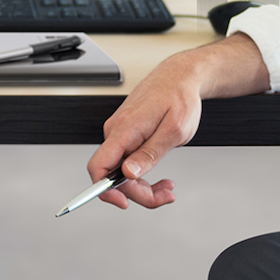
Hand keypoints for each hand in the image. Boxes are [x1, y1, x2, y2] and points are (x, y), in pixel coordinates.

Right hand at [84, 50, 207, 209]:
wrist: (180, 77)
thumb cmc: (179, 98)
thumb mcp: (173, 131)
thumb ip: (149, 154)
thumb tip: (127, 174)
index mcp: (125, 129)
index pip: (99, 166)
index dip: (104, 190)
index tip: (122, 203)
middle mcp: (116, 131)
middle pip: (113, 175)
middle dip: (138, 193)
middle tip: (164, 196)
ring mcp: (120, 133)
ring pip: (122, 171)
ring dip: (143, 186)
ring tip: (167, 189)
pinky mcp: (127, 134)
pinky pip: (127, 161)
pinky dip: (143, 173)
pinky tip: (160, 178)